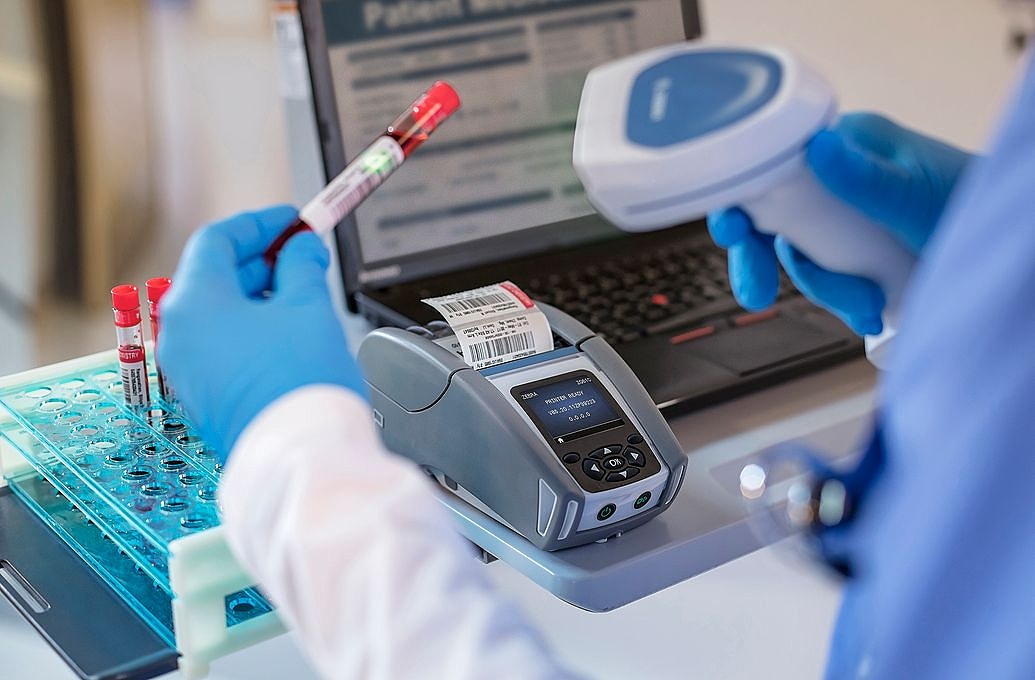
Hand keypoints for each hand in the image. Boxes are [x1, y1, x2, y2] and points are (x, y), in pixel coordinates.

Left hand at [159, 205, 364, 461]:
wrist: (300, 454)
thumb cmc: (300, 382)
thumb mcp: (308, 306)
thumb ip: (302, 265)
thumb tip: (301, 249)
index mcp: (194, 304)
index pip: (217, 241)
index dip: (260, 225)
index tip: (292, 221)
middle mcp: (180, 335)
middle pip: (215, 277)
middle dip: (263, 261)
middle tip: (303, 254)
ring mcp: (188, 370)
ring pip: (220, 314)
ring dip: (260, 296)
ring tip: (304, 295)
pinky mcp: (206, 396)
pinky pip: (224, 347)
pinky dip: (253, 329)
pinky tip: (290, 332)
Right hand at [708, 112, 972, 334]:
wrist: (1007, 258)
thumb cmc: (972, 207)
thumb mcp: (916, 196)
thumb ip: (867, 178)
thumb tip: (816, 149)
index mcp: (846, 149)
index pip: (772, 165)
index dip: (742, 196)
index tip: (732, 230)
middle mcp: (837, 181)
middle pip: (770, 217)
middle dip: (763, 261)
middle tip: (757, 294)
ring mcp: (845, 221)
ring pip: (798, 258)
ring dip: (826, 289)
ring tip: (867, 302)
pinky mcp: (855, 255)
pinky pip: (826, 281)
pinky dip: (844, 301)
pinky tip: (871, 308)